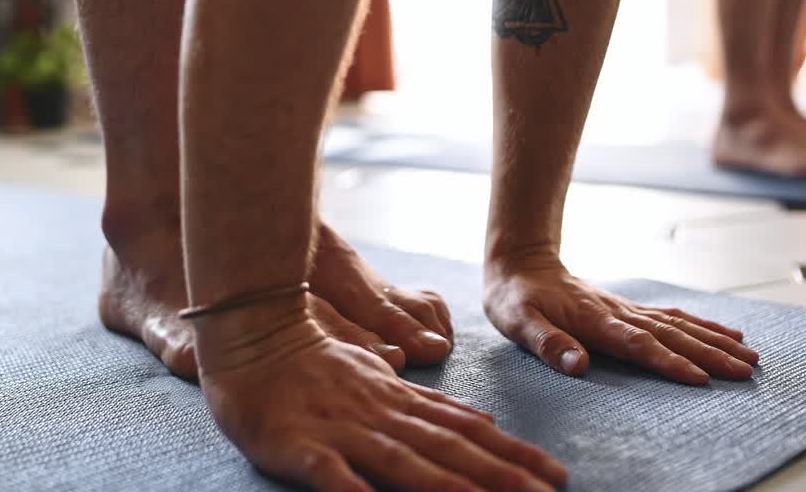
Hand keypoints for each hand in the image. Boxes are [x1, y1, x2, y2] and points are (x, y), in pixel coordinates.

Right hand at [195, 299, 566, 491]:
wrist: (249, 330)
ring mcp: (339, 428)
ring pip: (402, 460)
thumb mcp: (378, 375)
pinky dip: (351, 488)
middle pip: (447, 448)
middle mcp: (379, 413)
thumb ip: (425, 402)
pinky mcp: (295, 444)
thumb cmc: (309, 359)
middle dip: (500, 476)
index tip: (556, 475)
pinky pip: (326, 472)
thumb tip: (480, 418)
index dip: (512, 453)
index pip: (466, 429)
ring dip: (448, 488)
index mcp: (398, 399)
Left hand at [483, 250, 758, 384]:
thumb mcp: (517, 321)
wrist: (520, 264)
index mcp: (593, 320)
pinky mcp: (628, 309)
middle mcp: (617, 313)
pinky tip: (727, 333)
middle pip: (670, 334)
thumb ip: (547, 343)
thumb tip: (578, 366)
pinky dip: (702, 325)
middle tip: (745, 371)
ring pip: (678, 325)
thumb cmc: (514, 298)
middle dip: (709, 353)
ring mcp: (626, 309)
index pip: (637, 343)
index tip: (700, 378)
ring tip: (750, 356)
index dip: (668, 361)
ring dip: (714, 340)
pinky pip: (673, 317)